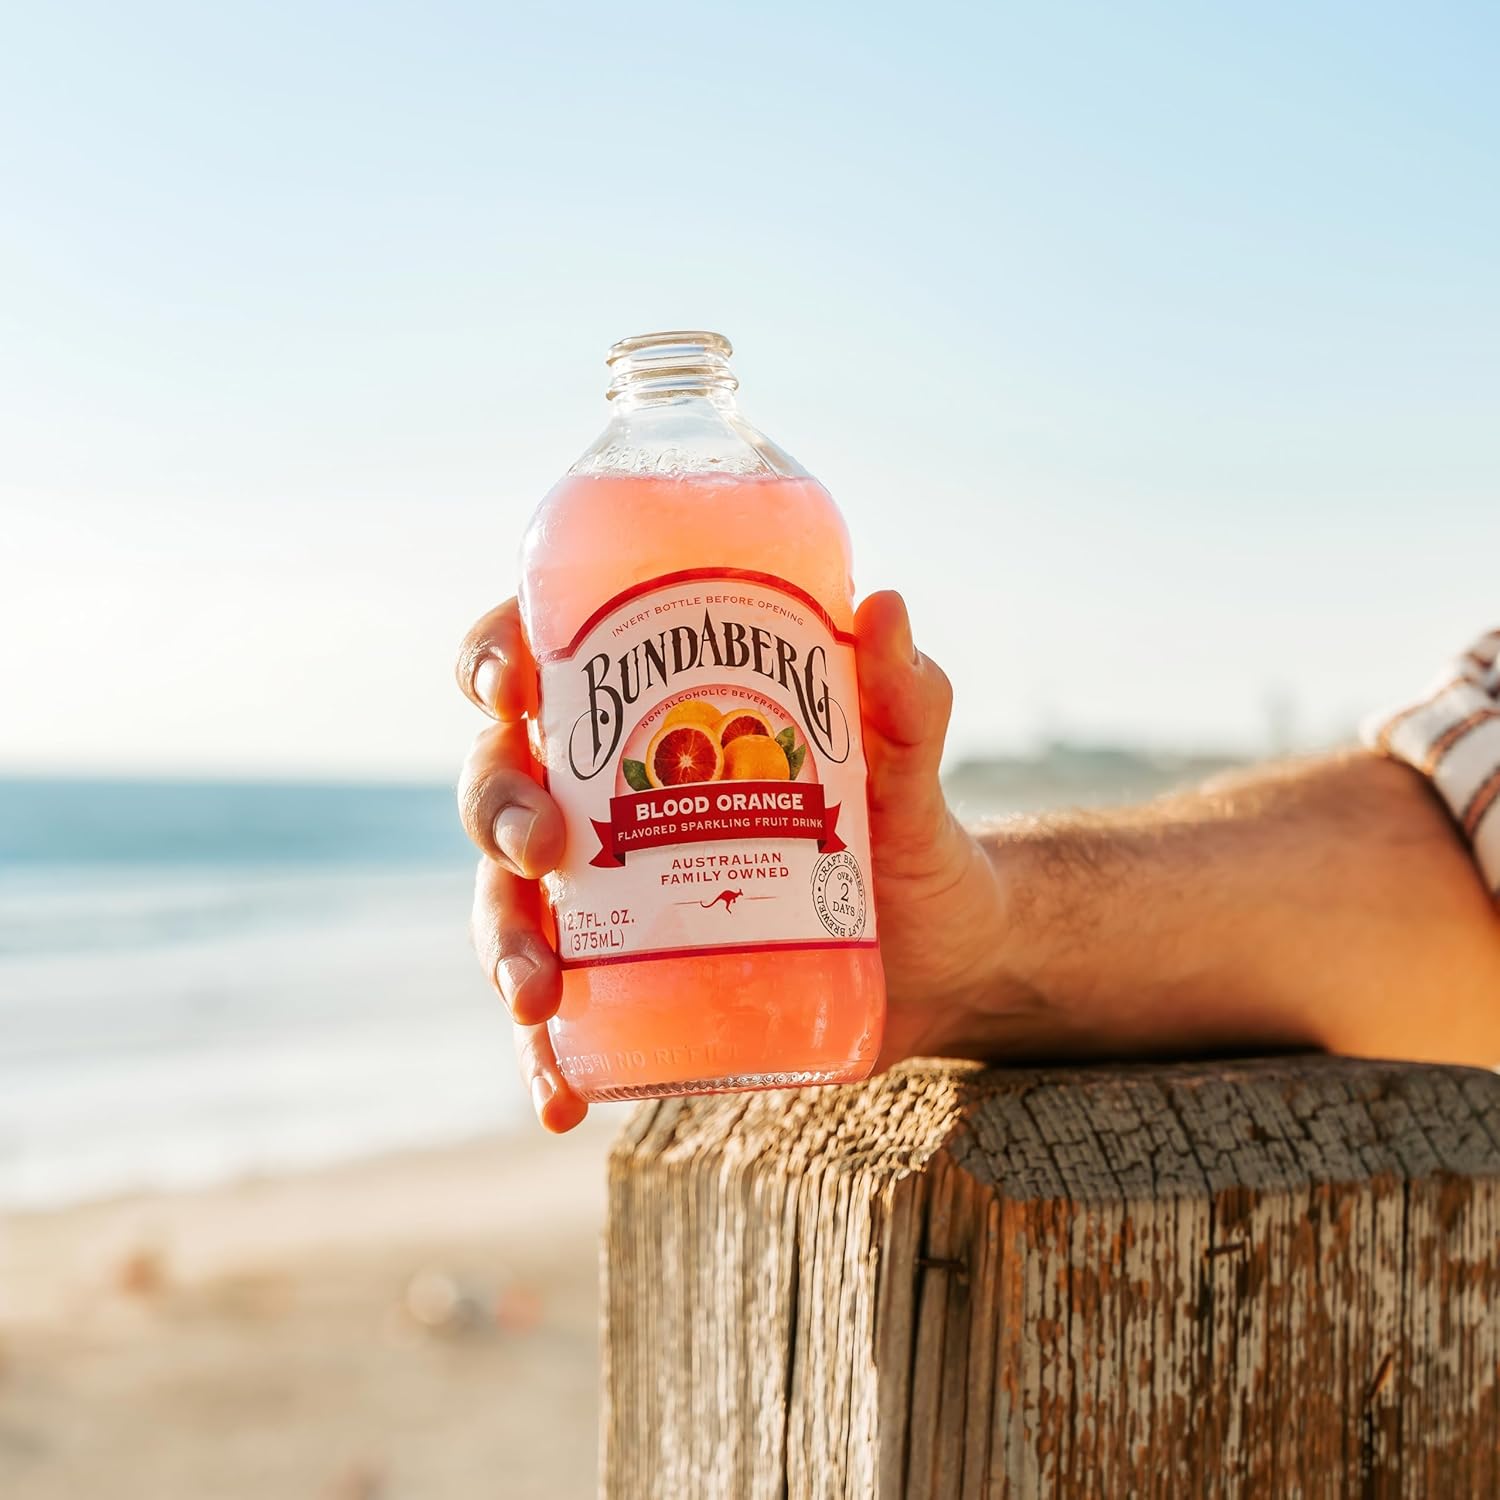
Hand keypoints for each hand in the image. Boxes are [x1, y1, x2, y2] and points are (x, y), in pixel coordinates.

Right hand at [455, 592, 1010, 1130]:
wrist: (943, 956)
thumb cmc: (909, 837)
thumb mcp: (908, 770)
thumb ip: (903, 700)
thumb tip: (888, 606)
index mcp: (648, 718)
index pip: (547, 665)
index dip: (496, 660)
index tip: (511, 683)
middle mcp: (606, 802)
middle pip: (504, 783)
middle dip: (496, 807)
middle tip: (541, 843)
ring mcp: (611, 900)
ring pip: (511, 903)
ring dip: (502, 943)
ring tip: (537, 992)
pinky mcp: (631, 985)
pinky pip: (562, 1023)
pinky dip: (542, 1060)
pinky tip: (558, 1102)